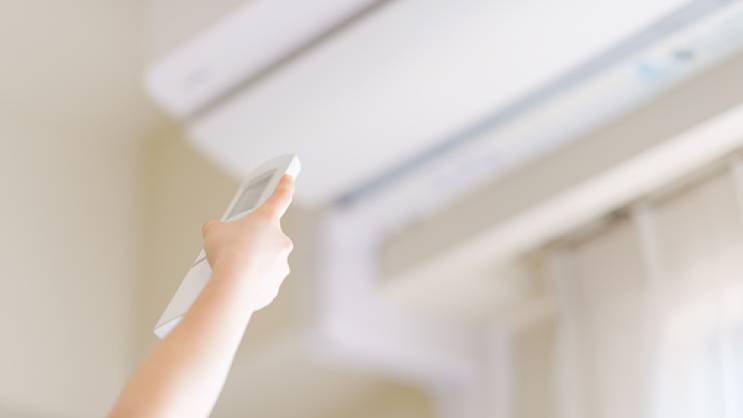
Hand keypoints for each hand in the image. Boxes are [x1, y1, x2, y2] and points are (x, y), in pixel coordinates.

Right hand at [201, 175, 294, 310]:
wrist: (234, 287)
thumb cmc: (228, 255)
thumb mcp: (213, 231)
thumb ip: (217, 227)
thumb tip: (213, 231)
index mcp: (267, 220)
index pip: (280, 198)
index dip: (284, 186)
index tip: (288, 179)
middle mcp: (280, 241)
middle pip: (267, 237)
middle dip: (253, 241)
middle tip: (236, 246)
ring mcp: (280, 264)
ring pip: (267, 260)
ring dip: (253, 262)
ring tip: (233, 267)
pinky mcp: (275, 285)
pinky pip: (263, 280)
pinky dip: (252, 281)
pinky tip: (238, 281)